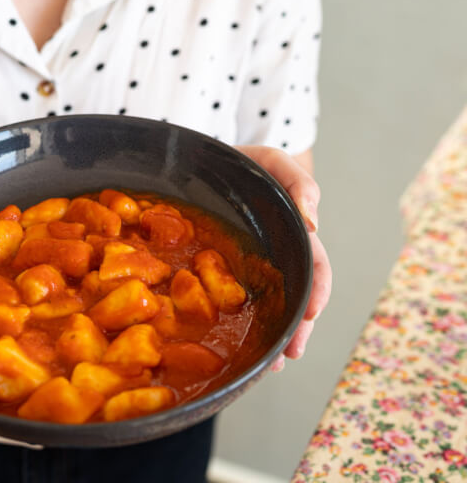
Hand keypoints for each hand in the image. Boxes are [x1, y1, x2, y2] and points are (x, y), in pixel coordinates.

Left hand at [236, 146, 331, 371]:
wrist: (205, 160)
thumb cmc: (244, 161)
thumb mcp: (273, 161)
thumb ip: (299, 183)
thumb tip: (315, 223)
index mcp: (292, 232)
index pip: (314, 266)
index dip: (316, 291)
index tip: (310, 313)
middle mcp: (275, 254)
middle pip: (294, 296)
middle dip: (297, 328)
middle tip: (289, 354)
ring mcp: (249, 265)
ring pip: (269, 306)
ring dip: (274, 336)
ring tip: (269, 363)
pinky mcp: (221, 270)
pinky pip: (233, 301)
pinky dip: (243, 325)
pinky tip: (240, 346)